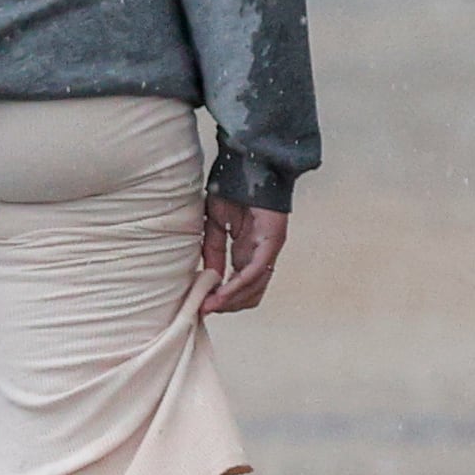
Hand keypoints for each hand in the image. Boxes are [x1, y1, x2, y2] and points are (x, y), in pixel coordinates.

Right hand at [200, 197, 287, 313]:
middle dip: (228, 305)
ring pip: (255, 288)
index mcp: (247, 251)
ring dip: (232, 301)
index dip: (223, 300)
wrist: (245, 165)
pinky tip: (222, 293)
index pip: (241, 287)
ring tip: (211, 305)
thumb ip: (213, 252)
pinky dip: (238, 285)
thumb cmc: (231, 191)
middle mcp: (260, 254)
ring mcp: (269, 249)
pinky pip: (256, 270)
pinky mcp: (272, 241)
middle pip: (251, 295)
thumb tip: (209, 279)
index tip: (202, 307)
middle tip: (205, 309)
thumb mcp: (215, 225)